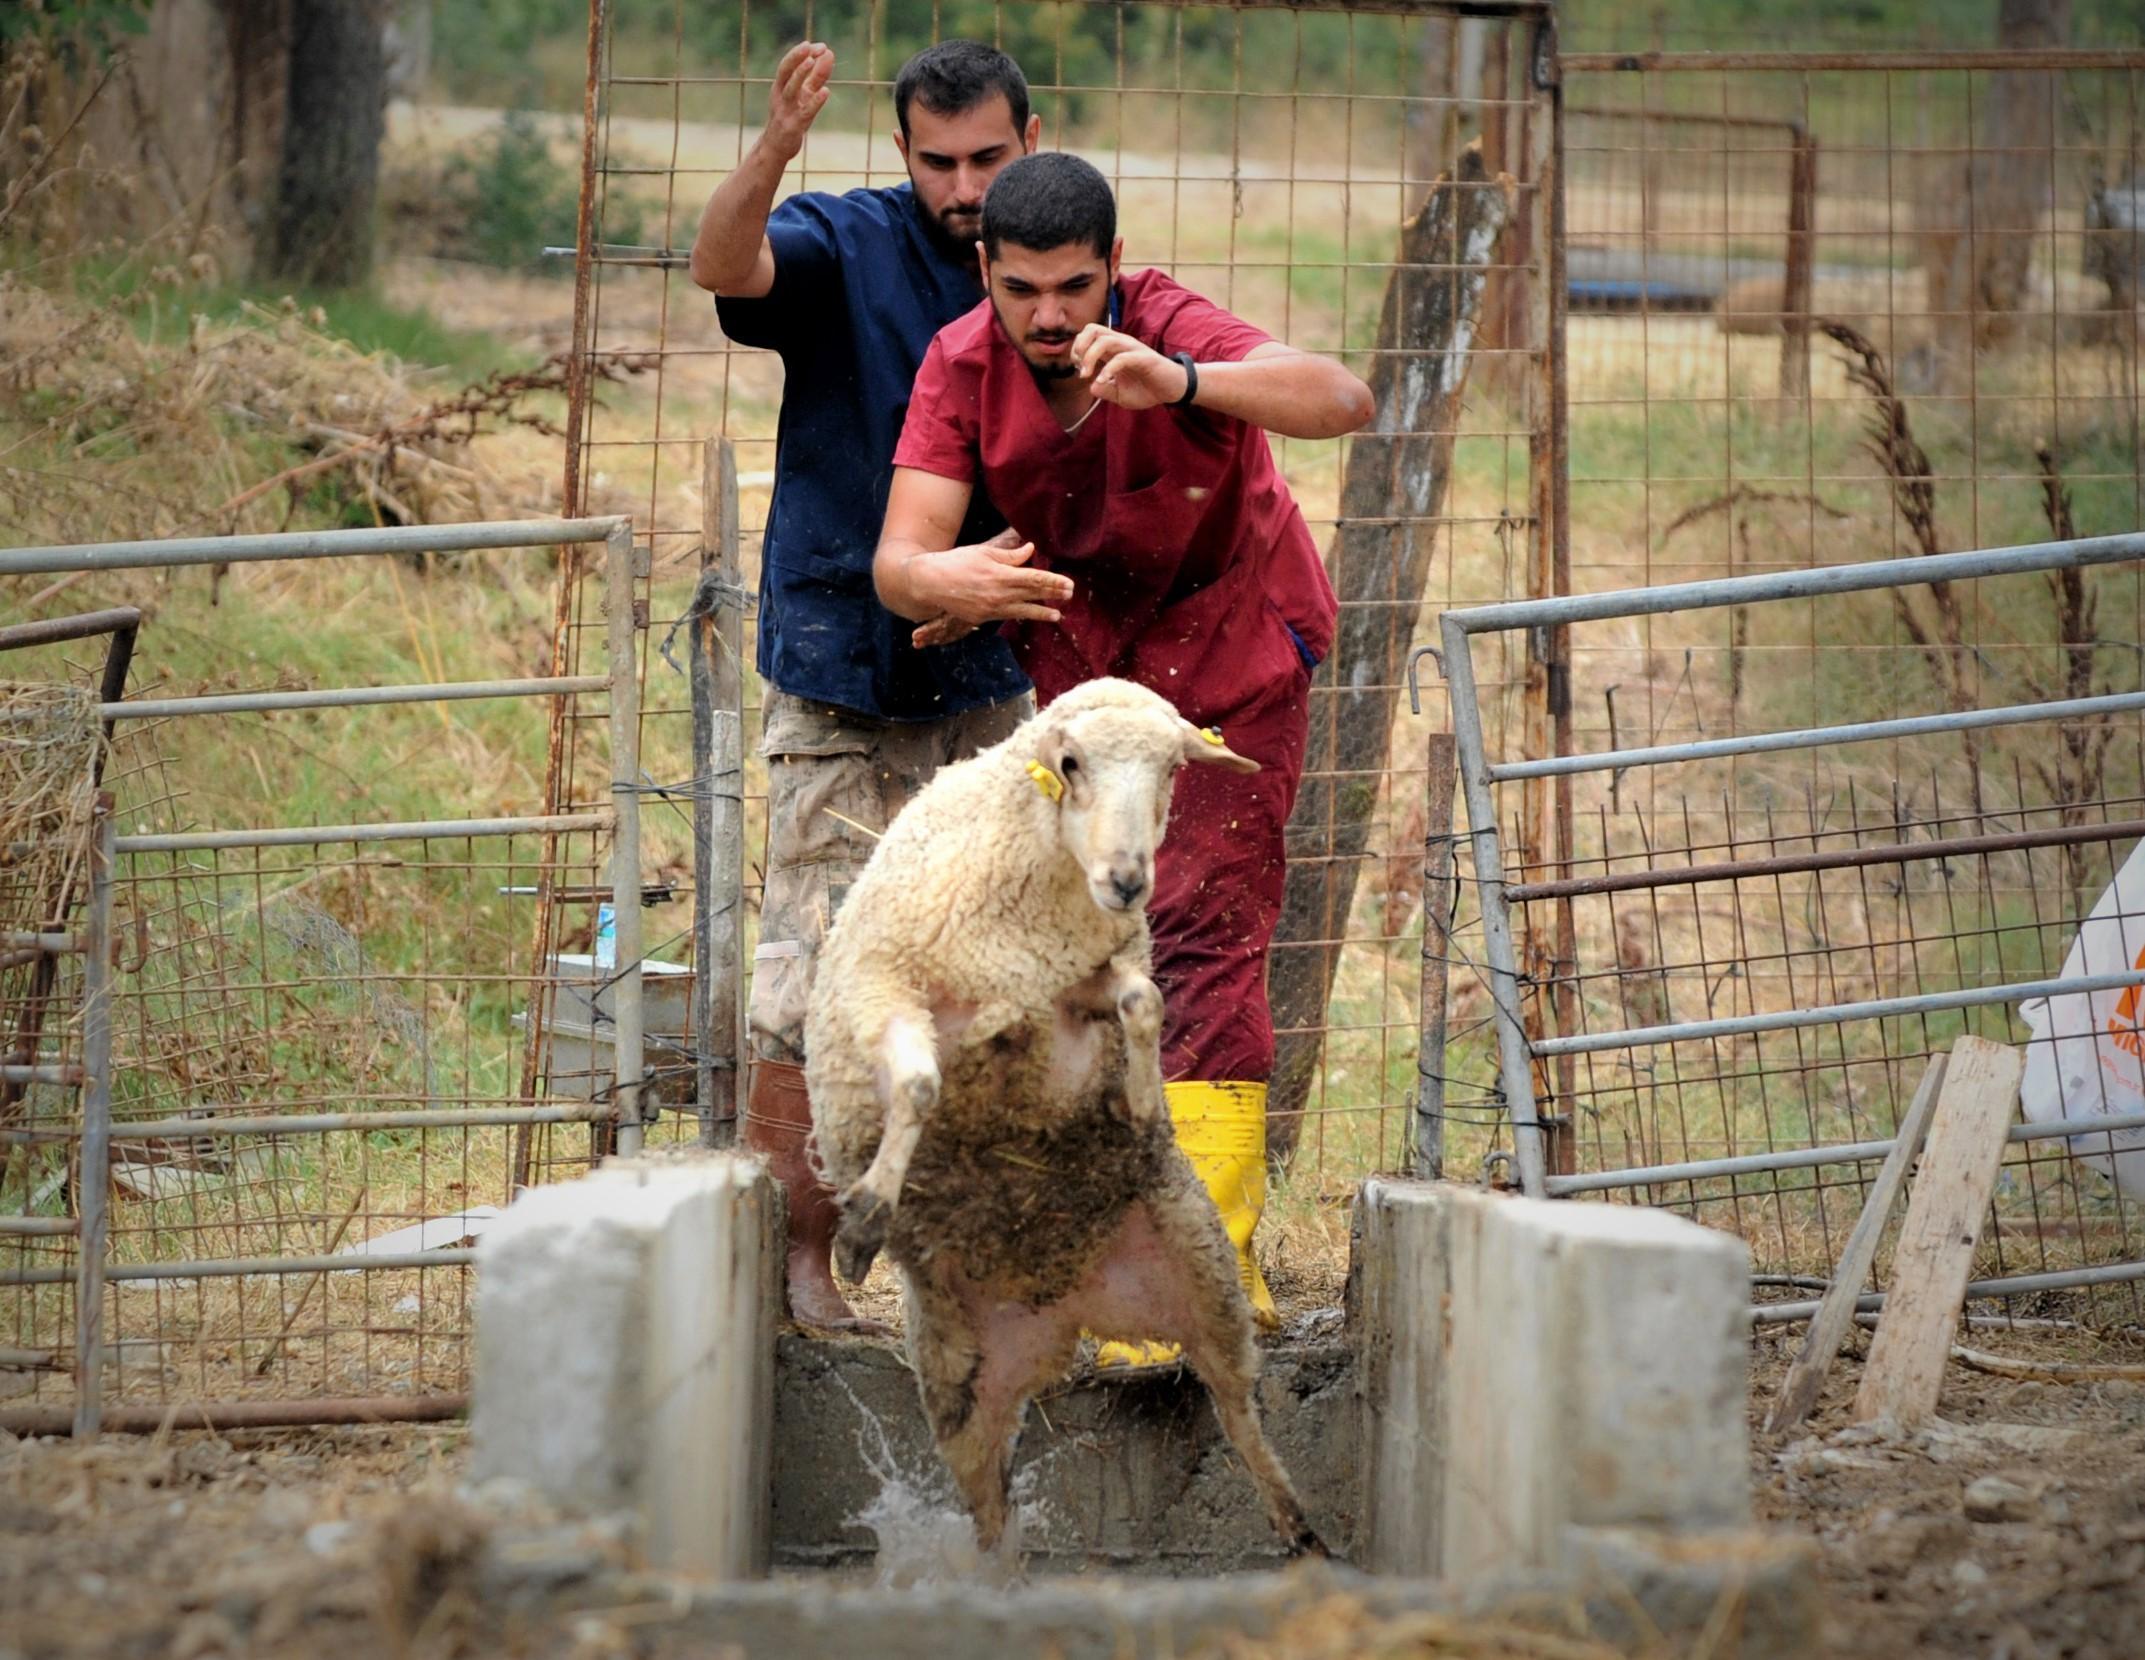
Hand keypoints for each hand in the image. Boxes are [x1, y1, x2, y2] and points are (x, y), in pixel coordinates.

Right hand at [764, 42, 833, 160]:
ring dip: (800, 74)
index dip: (799, 53)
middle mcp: (780, 96)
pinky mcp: (794, 126)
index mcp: (780, 86)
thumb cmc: (790, 117)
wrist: (776, 148)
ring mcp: (786, 111)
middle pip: (786, 72)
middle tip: (810, 45)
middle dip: (796, 57)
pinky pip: (805, 112)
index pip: (787, 65)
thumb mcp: (803, 95)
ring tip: (812, 61)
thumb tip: (828, 55)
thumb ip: (815, 76)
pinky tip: (826, 92)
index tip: (817, 45)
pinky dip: (815, 102)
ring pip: (791, 89)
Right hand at [903, 531, 1071, 648]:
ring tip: (1057, 615)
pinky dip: (1022, 614)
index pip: (1034, 578)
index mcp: (1001, 575)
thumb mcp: (984, 552)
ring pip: (1023, 610)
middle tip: (1070, 594)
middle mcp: (999, 594)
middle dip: (1053, 595)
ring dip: (1042, 612)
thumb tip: (1031, 550)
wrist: (930, 583)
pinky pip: (1008, 615)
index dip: (1053, 581)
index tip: (1068, 583)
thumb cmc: (956, 562)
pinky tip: (1031, 614)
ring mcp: (992, 608)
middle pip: (1033, 594)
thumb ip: (1010, 555)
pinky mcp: (984, 617)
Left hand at [1072, 325, 1189, 409]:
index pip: (1089, 335)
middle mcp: (1121, 344)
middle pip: (1093, 329)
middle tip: (1079, 367)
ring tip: (1086, 374)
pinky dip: (1108, 369)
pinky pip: (1121, 358)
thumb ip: (1105, 391)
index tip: (1077, 368)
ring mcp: (1132, 349)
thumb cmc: (1147, 389)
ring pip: (1104, 340)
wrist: (1172, 390)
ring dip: (1089, 356)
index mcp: (1113, 349)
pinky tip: (1103, 381)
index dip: (1077, 348)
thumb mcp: (1121, 395)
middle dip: (1080, 346)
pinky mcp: (1143, 358)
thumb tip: (1092, 386)